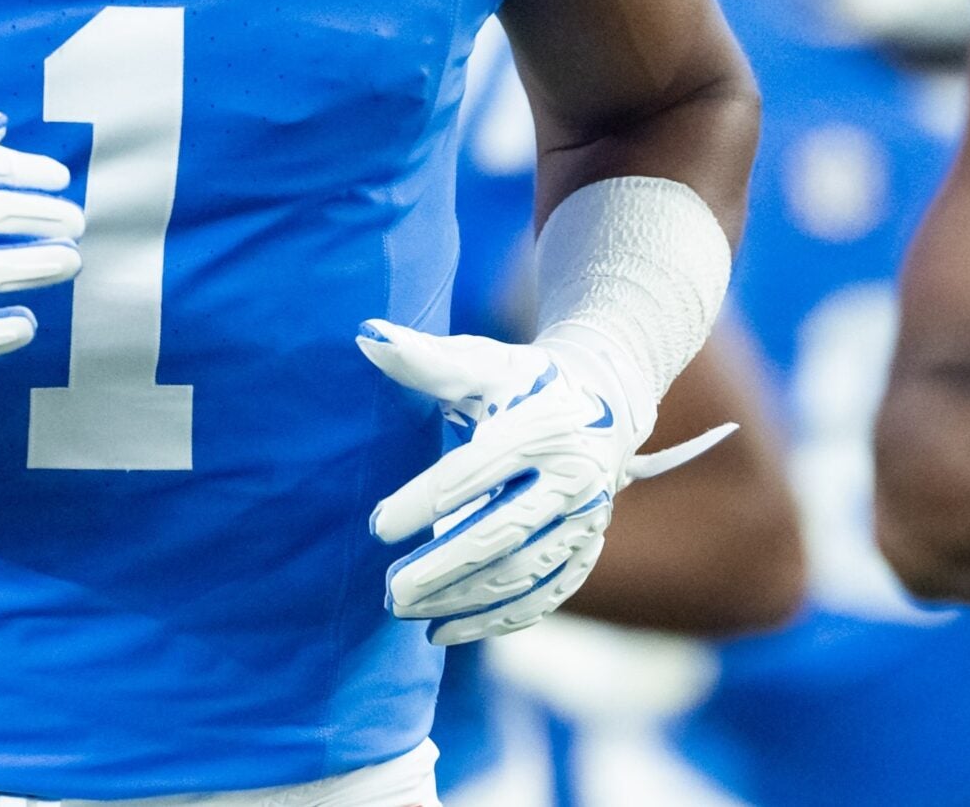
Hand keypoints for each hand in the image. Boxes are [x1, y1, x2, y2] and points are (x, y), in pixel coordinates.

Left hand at [359, 320, 732, 644]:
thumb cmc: (524, 381)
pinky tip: (444, 631)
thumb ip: (426, 359)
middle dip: (444, 568)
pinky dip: (496, 620)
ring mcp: (586, 522)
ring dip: (463, 601)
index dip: (426, 502)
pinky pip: (543, 596)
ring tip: (403, 611)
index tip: (377, 526)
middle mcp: (574, 480)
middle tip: (389, 591)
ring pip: (522, 574)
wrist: (603, 404)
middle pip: (503, 534)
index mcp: (544, 429)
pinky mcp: (585, 552)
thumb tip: (366, 338)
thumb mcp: (481, 362)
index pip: (477, 473)